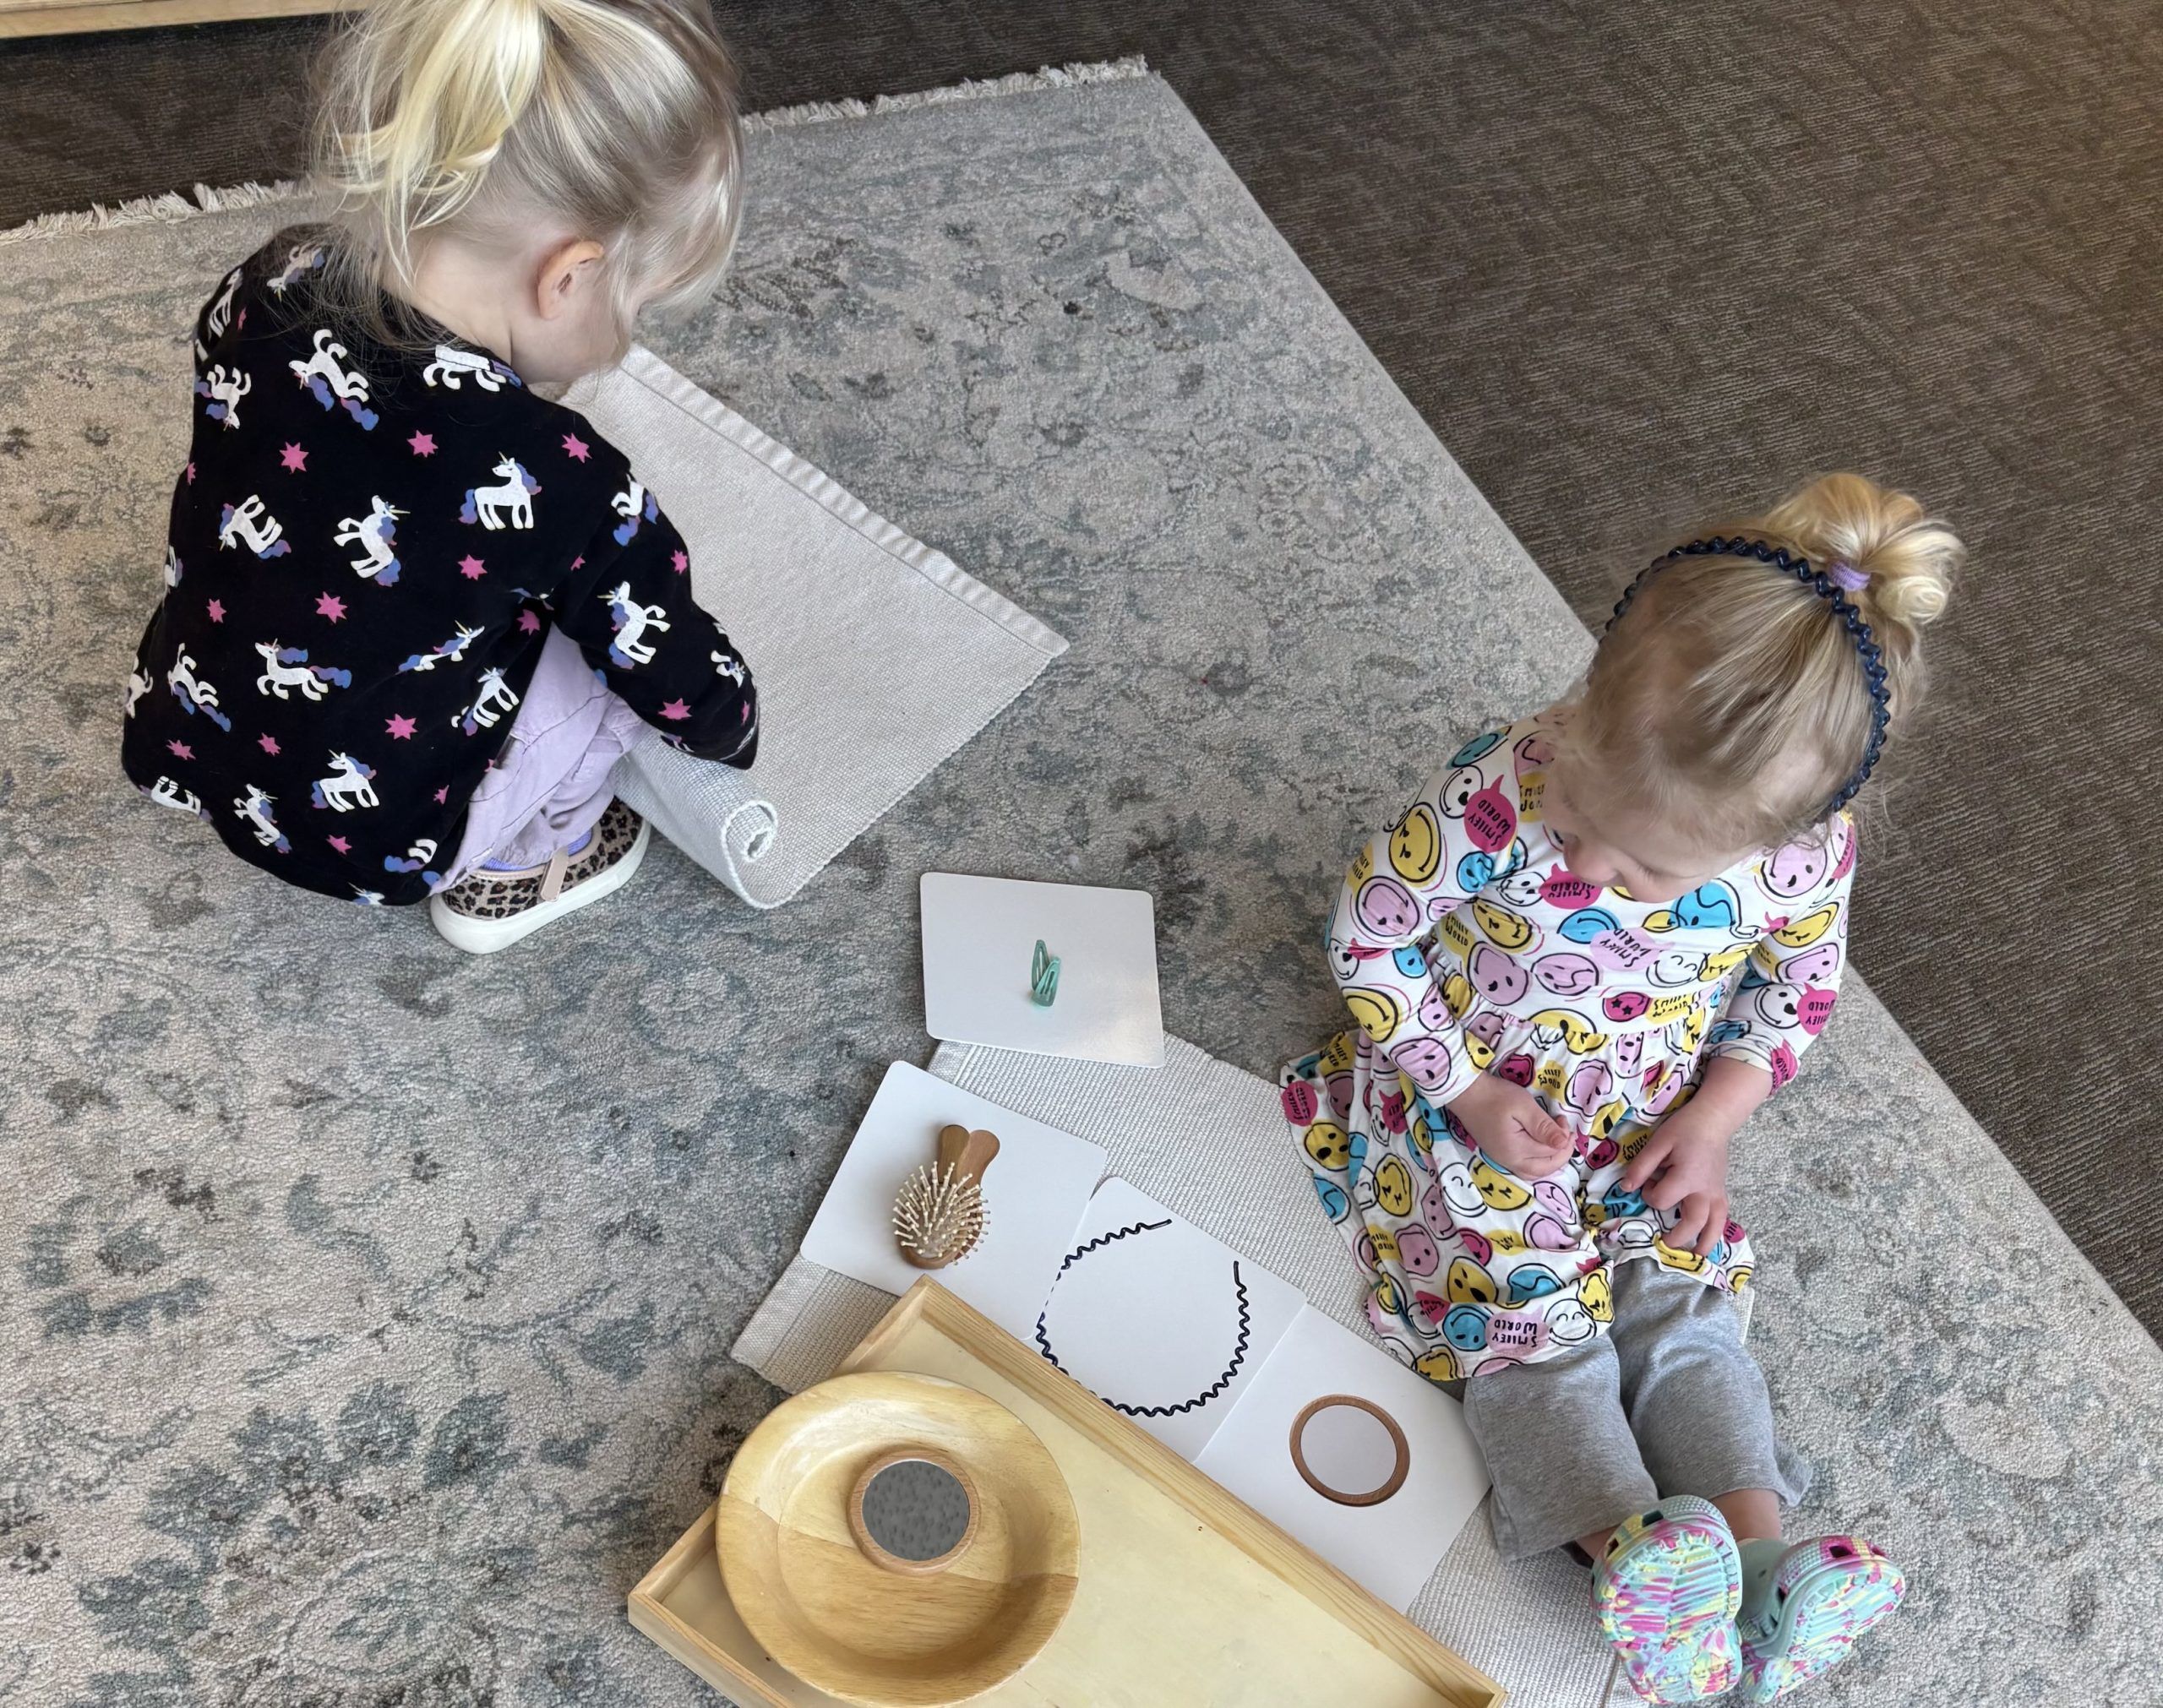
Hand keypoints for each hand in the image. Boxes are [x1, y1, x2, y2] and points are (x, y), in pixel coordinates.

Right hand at [1447, 1074, 1573, 1178]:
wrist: (1465, 1093)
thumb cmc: (1495, 1096)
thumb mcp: (1523, 1106)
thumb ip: (1544, 1127)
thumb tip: (1563, 1143)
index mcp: (1516, 1150)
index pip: (1550, 1152)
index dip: (1562, 1138)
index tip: (1562, 1119)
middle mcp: (1509, 1161)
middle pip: (1544, 1169)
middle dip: (1561, 1154)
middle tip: (1566, 1133)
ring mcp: (1502, 1160)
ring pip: (1534, 1172)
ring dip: (1550, 1161)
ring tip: (1556, 1142)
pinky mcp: (1498, 1155)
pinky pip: (1524, 1168)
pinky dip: (1538, 1162)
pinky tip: (1541, 1148)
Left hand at [1621, 1101, 1734, 1255]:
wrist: (1713, 1120)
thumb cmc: (1683, 1129)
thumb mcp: (1657, 1143)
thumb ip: (1641, 1167)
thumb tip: (1626, 1189)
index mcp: (1687, 1178)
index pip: (1662, 1200)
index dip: (1649, 1194)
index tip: (1646, 1183)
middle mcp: (1704, 1190)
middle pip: (1692, 1222)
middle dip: (1678, 1237)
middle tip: (1664, 1243)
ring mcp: (1716, 1192)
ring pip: (1715, 1225)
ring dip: (1706, 1243)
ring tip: (1697, 1258)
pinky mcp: (1721, 1191)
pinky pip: (1722, 1216)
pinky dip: (1716, 1230)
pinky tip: (1710, 1240)